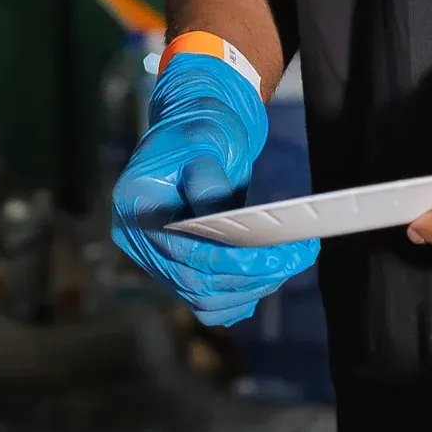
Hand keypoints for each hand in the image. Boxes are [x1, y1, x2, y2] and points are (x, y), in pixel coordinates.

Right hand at [112, 53, 318, 326]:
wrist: (197, 134)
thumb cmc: (199, 129)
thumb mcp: (204, 140)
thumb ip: (207, 177)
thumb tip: (214, 212)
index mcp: (135, 204)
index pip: (184, 250)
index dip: (232, 259)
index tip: (277, 255)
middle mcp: (138, 239)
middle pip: (194, 282)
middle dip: (250, 276)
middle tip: (295, 257)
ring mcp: (156, 258)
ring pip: (202, 298)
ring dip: (249, 289)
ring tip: (286, 263)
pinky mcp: (177, 269)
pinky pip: (207, 302)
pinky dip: (238, 297)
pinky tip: (265, 277)